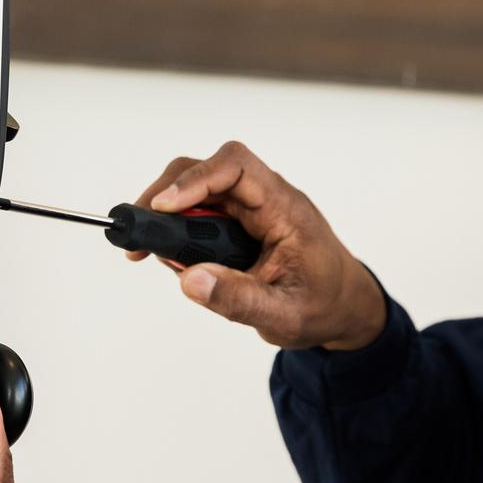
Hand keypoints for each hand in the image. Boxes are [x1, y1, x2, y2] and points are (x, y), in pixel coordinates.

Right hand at [129, 140, 385, 349]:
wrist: (343, 306)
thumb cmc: (323, 305)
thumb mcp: (285, 315)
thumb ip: (240, 299)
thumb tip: (189, 280)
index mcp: (284, 209)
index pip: (236, 167)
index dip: (195, 180)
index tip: (163, 209)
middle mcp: (265, 198)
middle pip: (206, 169)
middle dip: (167, 195)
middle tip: (139, 236)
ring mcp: (250, 208)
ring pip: (197, 187)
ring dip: (167, 213)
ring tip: (147, 251)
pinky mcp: (238, 221)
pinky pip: (200, 210)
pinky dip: (177, 228)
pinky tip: (172, 257)